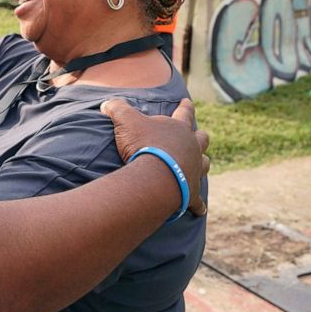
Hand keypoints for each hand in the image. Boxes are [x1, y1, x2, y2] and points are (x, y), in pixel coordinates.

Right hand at [100, 98, 209, 216]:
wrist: (154, 177)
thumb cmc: (143, 145)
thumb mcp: (125, 121)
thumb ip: (117, 108)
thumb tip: (106, 103)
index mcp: (179, 129)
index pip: (184, 112)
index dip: (185, 106)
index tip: (187, 101)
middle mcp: (192, 148)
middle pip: (202, 139)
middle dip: (200, 137)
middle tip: (200, 135)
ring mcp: (194, 170)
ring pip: (204, 164)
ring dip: (201, 164)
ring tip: (200, 164)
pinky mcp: (191, 192)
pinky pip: (197, 201)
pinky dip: (198, 205)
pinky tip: (200, 210)